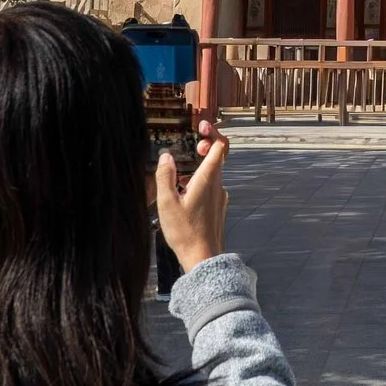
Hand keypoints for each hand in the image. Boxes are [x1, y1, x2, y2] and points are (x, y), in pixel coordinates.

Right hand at [154, 120, 229, 272]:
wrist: (203, 259)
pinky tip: (184, 195)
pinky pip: (211, 187)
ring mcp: (220, 197)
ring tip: (180, 177)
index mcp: (208, 179)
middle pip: (218, 157)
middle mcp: (218, 185)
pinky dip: (200, 182)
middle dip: (204, 147)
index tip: (201, 125)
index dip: (213, 132)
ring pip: (213, 173)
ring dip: (200, 167)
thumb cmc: (185, 232)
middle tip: (192, 148)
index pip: (220, 146)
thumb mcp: (167, 203)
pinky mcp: (218, 208)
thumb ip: (165, 176)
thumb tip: (166, 156)